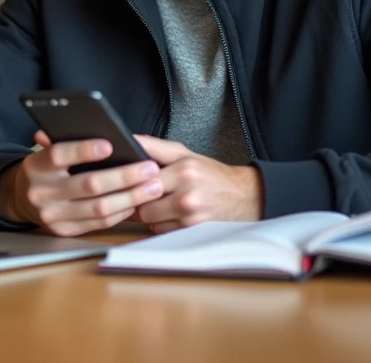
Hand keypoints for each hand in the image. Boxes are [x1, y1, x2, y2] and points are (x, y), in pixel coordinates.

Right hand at [0, 131, 164, 236]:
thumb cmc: (45, 169)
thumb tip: (95, 126)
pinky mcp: (65, 231)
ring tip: (153, 186)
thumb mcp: (47, 151)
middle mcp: (41, 192)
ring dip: (131, 197)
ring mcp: (53, 215)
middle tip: (149, 168)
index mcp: (36, 166)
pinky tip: (137, 201)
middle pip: (88, 184)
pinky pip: (99, 223)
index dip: (84, 150)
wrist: (21, 199)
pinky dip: (122, 211)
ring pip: (99, 207)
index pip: (59, 155)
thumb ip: (66, 141)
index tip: (111, 144)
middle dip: (124, 176)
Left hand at [133, 135, 262, 233]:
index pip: (140, 181)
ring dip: (150, 215)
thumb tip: (129, 139)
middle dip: (140, 201)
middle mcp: (187, 196)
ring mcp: (190, 217)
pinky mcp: (192, 232)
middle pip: (142, 206)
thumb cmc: (210, 174)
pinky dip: (161, 224)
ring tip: (160, 203)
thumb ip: (154, 147)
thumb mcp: (184, 153)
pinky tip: (170, 214)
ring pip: (149, 221)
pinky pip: (161, 232)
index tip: (126, 180)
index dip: (130, 182)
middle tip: (144, 193)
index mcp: (183, 171)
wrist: (243, 196)